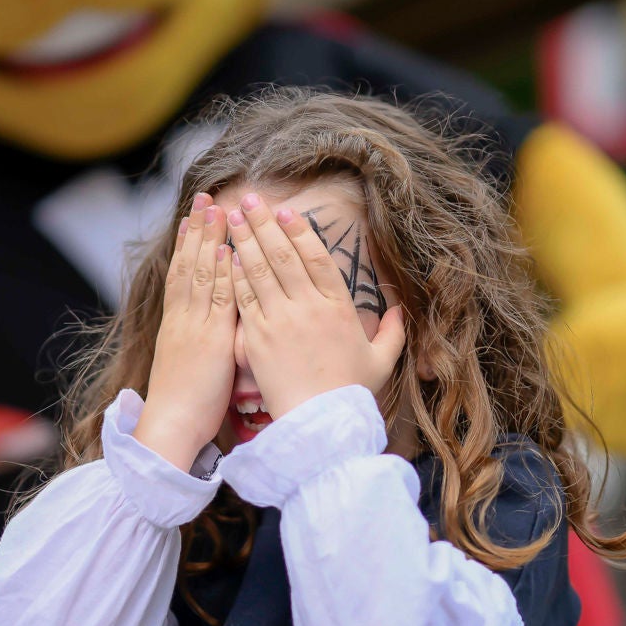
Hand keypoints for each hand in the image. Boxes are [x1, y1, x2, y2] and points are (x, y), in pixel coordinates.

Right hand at [133, 193, 236, 470]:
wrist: (170, 427)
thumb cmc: (183, 407)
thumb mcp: (189, 365)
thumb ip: (201, 342)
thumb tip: (214, 331)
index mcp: (177, 325)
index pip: (182, 275)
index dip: (189, 245)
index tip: (194, 218)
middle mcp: (182, 319)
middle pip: (190, 265)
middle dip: (197, 230)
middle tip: (203, 197)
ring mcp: (194, 327)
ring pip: (201, 274)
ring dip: (209, 239)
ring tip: (215, 208)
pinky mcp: (210, 340)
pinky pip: (217, 300)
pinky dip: (223, 273)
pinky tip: (229, 250)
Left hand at [226, 193, 403, 418]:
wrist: (321, 425)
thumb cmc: (351, 394)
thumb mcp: (382, 361)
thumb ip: (393, 332)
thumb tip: (399, 310)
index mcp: (339, 308)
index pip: (318, 258)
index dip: (300, 231)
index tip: (286, 211)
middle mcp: (309, 307)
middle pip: (283, 255)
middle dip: (264, 223)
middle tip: (250, 200)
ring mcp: (280, 321)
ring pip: (259, 270)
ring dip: (244, 239)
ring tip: (231, 216)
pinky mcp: (257, 338)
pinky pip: (244, 297)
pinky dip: (234, 273)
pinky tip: (225, 256)